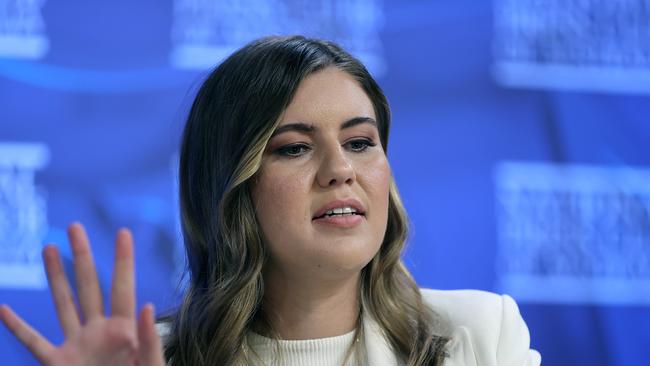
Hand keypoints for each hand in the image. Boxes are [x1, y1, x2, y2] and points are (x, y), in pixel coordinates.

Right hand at [0, 223, 164, 365]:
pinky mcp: (57, 365)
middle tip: (75, 227)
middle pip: (89, 286)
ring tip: (48, 250)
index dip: (123, 260)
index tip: (124, 232)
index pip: (123, 287)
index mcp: (124, 330)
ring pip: (63, 305)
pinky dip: (18, 327)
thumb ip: (150, 341)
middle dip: (82, 257)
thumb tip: (148, 307)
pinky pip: (34, 343)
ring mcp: (76, 347)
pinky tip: (3, 309)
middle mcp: (98, 332)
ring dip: (55, 278)